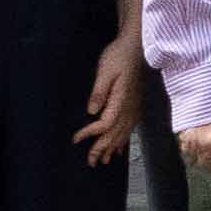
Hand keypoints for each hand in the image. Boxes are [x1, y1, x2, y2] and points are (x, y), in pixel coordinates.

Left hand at [75, 34, 139, 163]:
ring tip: (105, 161)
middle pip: (115, 133)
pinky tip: (121, 148)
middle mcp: (130, 107)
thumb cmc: (118, 57)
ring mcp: (135, 108)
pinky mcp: (135, 105)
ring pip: (124, 133)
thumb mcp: (105, 71)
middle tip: (91, 162)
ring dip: (114, 148)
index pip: (105, 123)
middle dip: (102, 148)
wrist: (135, 48)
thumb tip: (91, 111)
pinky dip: (124, 140)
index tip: (76, 139)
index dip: (90, 134)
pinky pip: (130, 128)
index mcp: (121, 100)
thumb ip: (99, 91)